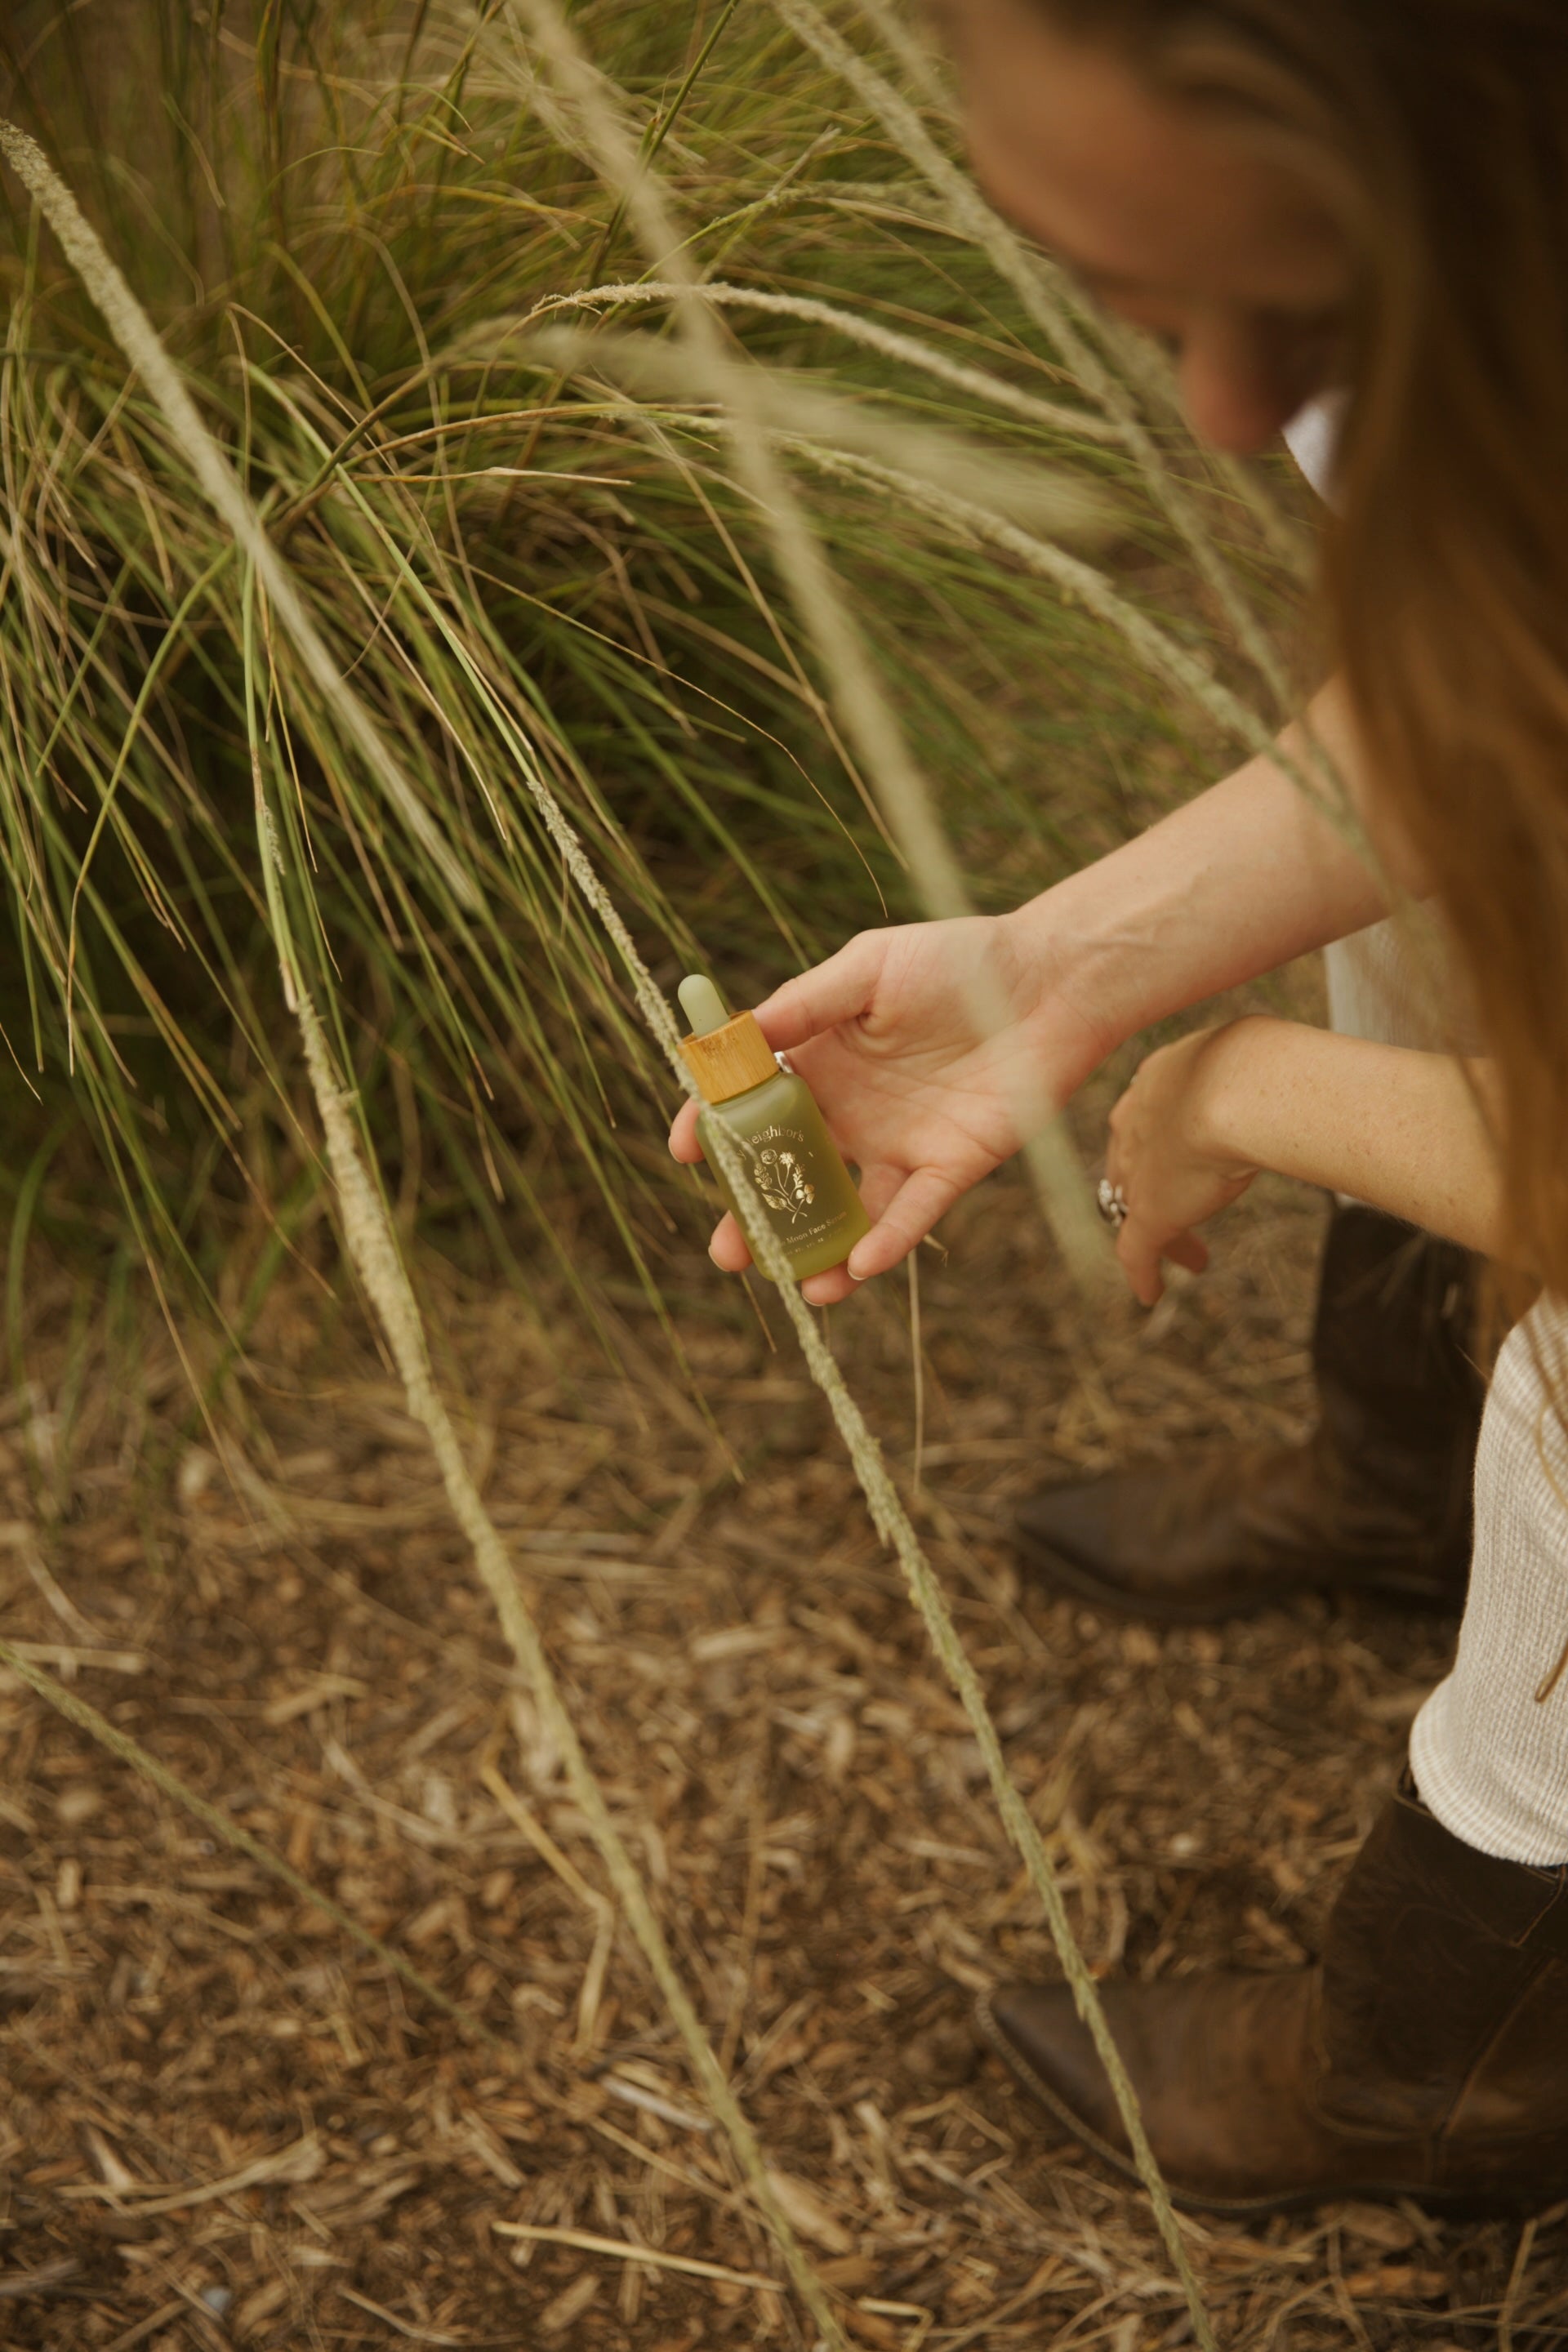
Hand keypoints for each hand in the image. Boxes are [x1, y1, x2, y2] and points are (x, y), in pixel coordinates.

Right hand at [668, 912, 1112, 1304]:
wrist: (1050, 980)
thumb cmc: (958, 960)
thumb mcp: (869, 967)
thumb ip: (805, 1004)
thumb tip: (738, 1036)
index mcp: (822, 1061)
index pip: (753, 1104)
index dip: (716, 1130)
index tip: (687, 1152)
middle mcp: (852, 1111)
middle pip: (791, 1174)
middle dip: (758, 1217)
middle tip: (729, 1253)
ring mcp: (900, 1145)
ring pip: (849, 1211)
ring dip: (820, 1250)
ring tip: (797, 1282)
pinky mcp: (952, 1167)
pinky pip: (914, 1214)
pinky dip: (887, 1241)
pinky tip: (860, 1266)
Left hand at [1105, 1024, 1258, 1304]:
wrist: (1241, 1085)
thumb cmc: (1266, 1065)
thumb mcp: (1261, 1062)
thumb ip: (1273, 1076)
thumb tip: (1321, 1078)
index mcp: (1159, 1078)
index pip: (1151, 1116)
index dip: (1166, 1139)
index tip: (1187, 1155)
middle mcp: (1136, 1120)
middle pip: (1135, 1162)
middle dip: (1154, 1185)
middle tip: (1177, 1208)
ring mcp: (1138, 1167)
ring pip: (1137, 1207)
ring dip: (1164, 1234)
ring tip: (1192, 1257)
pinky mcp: (1147, 1213)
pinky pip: (1134, 1251)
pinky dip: (1143, 1274)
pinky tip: (1150, 1294)